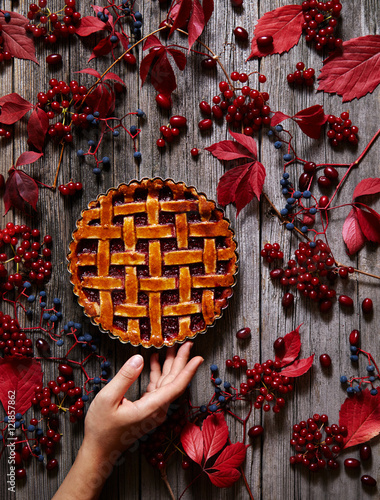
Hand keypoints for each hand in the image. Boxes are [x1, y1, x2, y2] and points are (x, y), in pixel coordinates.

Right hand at [82, 342, 202, 465]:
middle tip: (187, 344)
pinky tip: (155, 360)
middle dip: (181, 361)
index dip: (188, 371)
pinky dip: (157, 373)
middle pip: (174, 382)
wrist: (99, 451)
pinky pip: (157, 388)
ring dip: (169, 365)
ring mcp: (153, 410)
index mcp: (151, 408)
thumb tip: (139, 358)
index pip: (176, 387)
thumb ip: (125, 377)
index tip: (198, 358)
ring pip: (166, 384)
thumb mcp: (108, 398)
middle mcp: (157, 410)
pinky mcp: (148, 409)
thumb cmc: (101, 428)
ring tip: (172, 347)